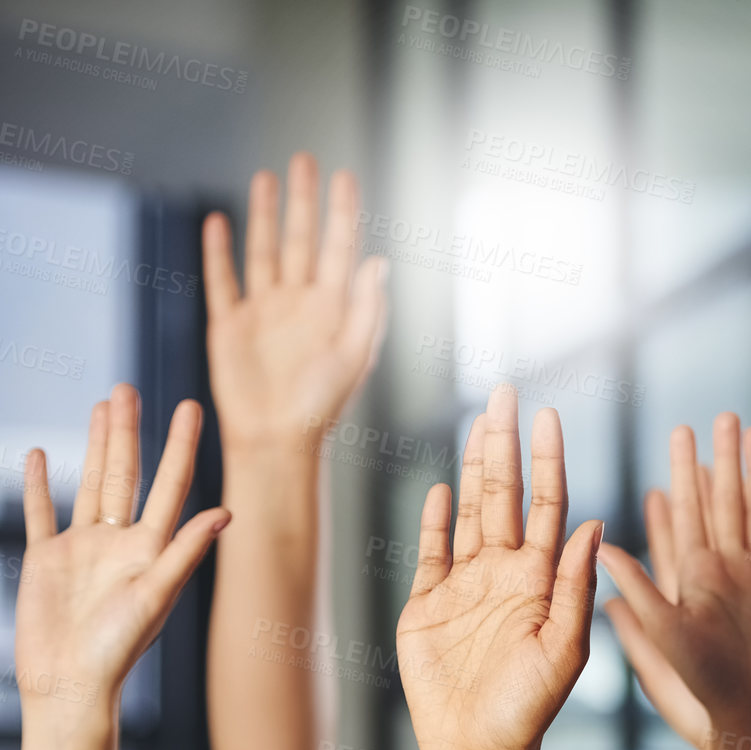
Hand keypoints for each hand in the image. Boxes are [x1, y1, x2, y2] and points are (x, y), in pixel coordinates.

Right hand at [14, 384, 229, 749]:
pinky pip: (42, 513)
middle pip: (126, 473)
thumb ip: (186, 552)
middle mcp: (121, 540)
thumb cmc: (118, 650)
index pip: (170, 483)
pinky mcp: (47, 560)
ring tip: (101, 407)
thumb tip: (226, 513)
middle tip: (131, 387)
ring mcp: (83, 548)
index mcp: (152, 546)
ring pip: (91, 483)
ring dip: (95, 445)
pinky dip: (40, 485)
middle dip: (130, 431)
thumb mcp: (157, 596)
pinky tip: (40, 457)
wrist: (70, 684)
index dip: (181, 446)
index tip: (191, 406)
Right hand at [203, 152, 387, 450]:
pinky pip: (222, 280)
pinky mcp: (229, 325)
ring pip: (263, 251)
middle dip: (303, 200)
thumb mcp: (355, 356)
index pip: (340, 247)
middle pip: (300, 238)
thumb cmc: (324, 405)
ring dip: (263, 214)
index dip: (342, 211)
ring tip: (265, 177)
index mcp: (334, 307)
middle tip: (304, 159)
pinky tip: (218, 222)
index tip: (345, 176)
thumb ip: (369, 308)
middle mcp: (299, 302)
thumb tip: (381, 261)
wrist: (277, 438)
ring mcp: (264, 310)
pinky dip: (219, 252)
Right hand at [396, 388, 600, 749]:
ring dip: (473, 467)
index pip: (546, 503)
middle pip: (505, 493)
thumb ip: (576, 586)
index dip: (548, 459)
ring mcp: (466, 586)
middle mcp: (506, 574)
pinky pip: (431, 551)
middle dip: (506, 444)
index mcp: (541, 579)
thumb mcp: (566, 649)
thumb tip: (595, 522)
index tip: (550, 415)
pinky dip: (434, 519)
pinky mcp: (426, 606)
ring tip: (480, 420)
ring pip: (471, 511)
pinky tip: (439, 486)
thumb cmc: (531, 709)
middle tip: (508, 392)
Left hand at [599, 413, 750, 747]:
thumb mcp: (663, 636)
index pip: (689, 512)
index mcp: (695, 575)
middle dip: (724, 458)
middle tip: (721, 415)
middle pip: (726, 501)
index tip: (679, 434)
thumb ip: (638, 589)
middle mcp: (729, 568)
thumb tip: (599, 545)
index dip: (686, 472)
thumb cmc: (703, 687)